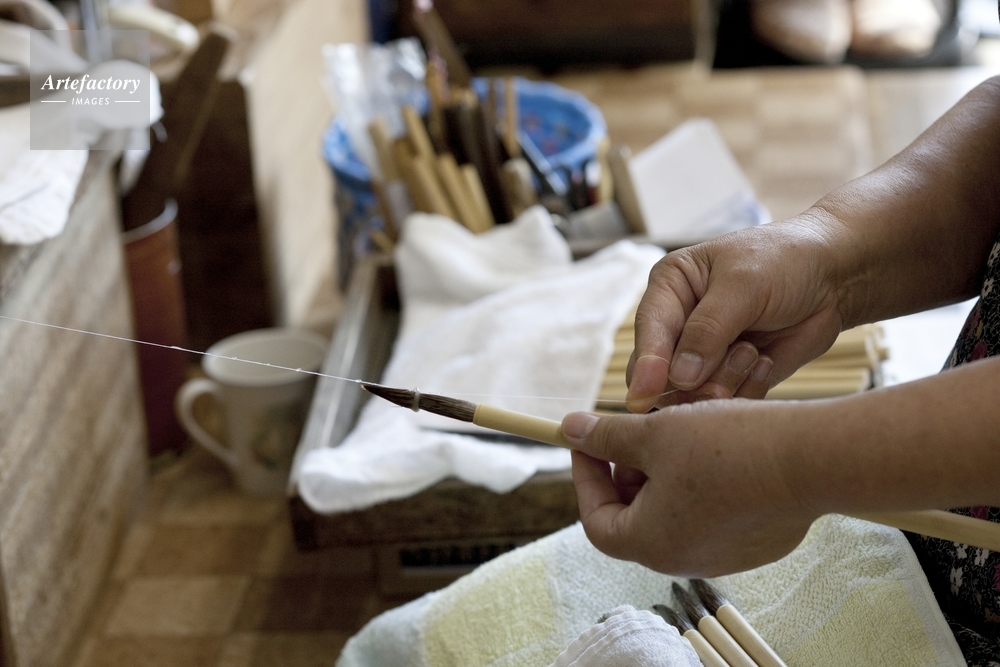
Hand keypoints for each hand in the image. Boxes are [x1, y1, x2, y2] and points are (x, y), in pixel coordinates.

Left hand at [562, 401, 818, 576]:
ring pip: (674, 514)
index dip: (586, 477)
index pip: (596, 520)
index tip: (589, 440)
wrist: (814, 458)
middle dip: (627, 473)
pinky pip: (712, 515)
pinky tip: (714, 448)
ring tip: (675, 434)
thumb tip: (570, 429)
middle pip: (635, 520)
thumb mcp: (654, 432)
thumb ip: (606, 437)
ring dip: (664, 476)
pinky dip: (700, 484)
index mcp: (651, 544)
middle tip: (633, 435)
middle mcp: (685, 561)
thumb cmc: (728, 446)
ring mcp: (724, 556)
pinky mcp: (756, 544)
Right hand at [625, 218, 845, 412]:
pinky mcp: (731, 377)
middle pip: (661, 372)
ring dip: (725, 382)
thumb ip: (708, 330)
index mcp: (670, 288)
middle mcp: (680, 324)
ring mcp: (704, 354)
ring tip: (755, 353)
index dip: (646, 364)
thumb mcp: (743, 285)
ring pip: (691, 394)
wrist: (835, 276)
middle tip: (724, 376)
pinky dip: (747, 390)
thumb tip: (679, 376)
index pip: (648, 331)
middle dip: (692, 381)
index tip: (644, 395)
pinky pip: (725, 403)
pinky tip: (766, 361)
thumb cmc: (785, 262)